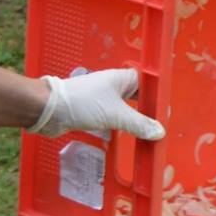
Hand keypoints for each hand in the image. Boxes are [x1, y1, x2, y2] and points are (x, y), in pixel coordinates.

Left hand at [30, 68, 162, 139]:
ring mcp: (103, 99)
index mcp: (123, 78)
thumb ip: (139, 124)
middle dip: (149, 111)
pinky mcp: (94, 111)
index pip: (149, 84)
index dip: (158, 97)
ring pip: (127, 110)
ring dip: (135, 121)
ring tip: (148, 135)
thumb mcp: (116, 114)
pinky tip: (128, 138)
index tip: (167, 113)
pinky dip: (122, 128)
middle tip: (159, 127)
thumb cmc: (83, 103)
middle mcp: (115, 86)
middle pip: (139, 97)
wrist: (49, 109)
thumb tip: (159, 132)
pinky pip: (114, 119)